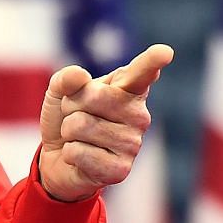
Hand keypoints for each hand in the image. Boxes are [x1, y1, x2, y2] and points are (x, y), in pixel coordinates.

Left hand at [36, 43, 172, 203]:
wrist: (58, 160)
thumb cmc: (66, 119)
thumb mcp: (59, 93)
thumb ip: (65, 79)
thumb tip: (78, 76)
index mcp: (128, 90)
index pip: (141, 73)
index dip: (152, 62)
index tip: (165, 52)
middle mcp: (138, 115)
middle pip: (93, 95)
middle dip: (71, 105)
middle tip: (76, 117)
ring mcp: (133, 144)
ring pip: (80, 124)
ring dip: (68, 132)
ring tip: (79, 138)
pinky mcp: (121, 170)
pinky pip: (77, 151)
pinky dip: (69, 154)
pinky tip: (80, 159)